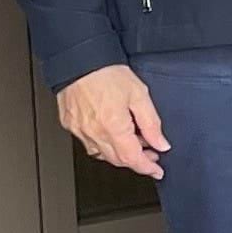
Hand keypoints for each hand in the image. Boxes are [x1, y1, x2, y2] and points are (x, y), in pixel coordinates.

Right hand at [57, 65, 168, 179]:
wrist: (79, 61)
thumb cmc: (107, 73)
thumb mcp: (140, 95)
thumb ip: (151, 123)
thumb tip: (161, 143)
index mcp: (113, 126)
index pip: (131, 158)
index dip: (147, 168)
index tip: (157, 171)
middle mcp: (93, 132)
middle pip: (117, 160)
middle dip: (136, 161)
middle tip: (151, 154)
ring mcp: (79, 131)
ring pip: (102, 154)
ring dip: (120, 154)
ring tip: (136, 141)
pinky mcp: (70, 125)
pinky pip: (89, 144)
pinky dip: (104, 145)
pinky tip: (114, 135)